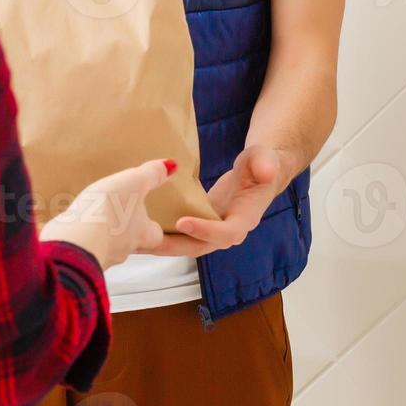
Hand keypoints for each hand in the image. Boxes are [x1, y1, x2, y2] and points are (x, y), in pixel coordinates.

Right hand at [40, 160, 174, 269]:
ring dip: (103, 236)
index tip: (159, 223)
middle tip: (123, 221)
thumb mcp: (133, 183)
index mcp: (142, 233)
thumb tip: (171, 165)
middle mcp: (124, 249)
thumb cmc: (108, 212)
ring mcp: (101, 255)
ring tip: (95, 220)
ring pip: (107, 247)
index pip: (158, 236)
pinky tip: (74, 228)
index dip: (160, 229)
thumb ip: (151, 174)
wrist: (74, 240)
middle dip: (128, 233)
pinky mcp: (78, 255)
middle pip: (132, 244)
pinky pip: (84, 247)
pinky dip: (82, 239)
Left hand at [147, 146, 297, 257]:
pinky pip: (184, 234)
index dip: (206, 230)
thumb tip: (267, 171)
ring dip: (166, 245)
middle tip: (150, 241)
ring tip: (138, 241)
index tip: (183, 222)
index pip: (227, 232)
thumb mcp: (264, 159)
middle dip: (176, 246)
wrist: (260, 172)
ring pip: (189, 244)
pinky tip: (142, 230)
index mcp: (246, 217)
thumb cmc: (263, 163)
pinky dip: (165, 234)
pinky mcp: (204, 223)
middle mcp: (230, 229)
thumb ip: (265, 164)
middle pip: (202, 246)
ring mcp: (215, 228)